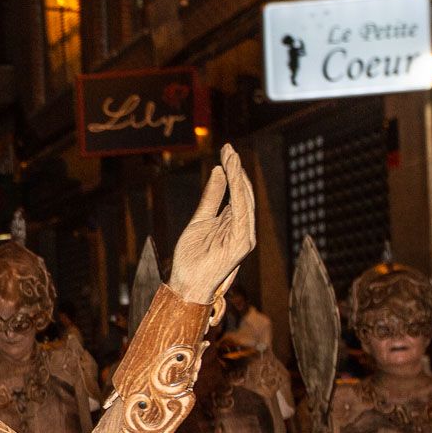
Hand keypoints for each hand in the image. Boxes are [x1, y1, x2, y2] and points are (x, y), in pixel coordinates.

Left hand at [167, 144, 255, 305]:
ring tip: (231, 157)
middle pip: (243, 193)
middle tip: (228, 148)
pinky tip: (234, 176)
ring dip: (238, 177)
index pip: (237, 193)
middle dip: (237, 170)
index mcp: (233, 224)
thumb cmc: (191, 257)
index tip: (227, 151)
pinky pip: (241, 212)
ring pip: (245, 199)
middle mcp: (242, 228)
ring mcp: (245, 236)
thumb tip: (218, 171)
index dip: (233, 172)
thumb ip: (211, 197)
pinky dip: (238, 193)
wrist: (186, 284)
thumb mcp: (199, 220)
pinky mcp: (242, 243)